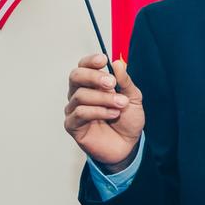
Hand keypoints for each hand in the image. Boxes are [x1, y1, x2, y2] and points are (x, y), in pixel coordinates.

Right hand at [64, 54, 143, 171]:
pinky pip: (80, 113)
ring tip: (120, 104)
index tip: (103, 60)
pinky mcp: (72, 125)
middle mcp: (80, 94)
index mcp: (92, 84)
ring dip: (103, 98)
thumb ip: (125, 81)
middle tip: (111, 83)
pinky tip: (113, 114)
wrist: (128, 144)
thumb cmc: (127, 120)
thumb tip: (117, 63)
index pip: (84, 66)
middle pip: (76, 76)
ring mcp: (74, 109)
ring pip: (80, 95)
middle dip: (94, 77)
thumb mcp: (133, 97)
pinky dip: (99, 111)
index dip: (90, 61)